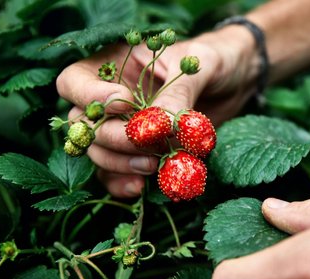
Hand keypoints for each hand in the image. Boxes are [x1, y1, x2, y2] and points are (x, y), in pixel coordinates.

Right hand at [56, 26, 257, 196]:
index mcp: (113, 64)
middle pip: (83, 125)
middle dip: (113, 138)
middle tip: (147, 145)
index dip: (91, 97)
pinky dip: (122, 183)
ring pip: (96, 153)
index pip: (74, 82)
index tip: (126, 103)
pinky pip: (115, 173)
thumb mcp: (199, 65)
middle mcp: (109, 97)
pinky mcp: (138, 152)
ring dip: (119, 163)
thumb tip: (160, 126)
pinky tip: (141, 187)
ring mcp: (122, 127)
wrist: (236, 81)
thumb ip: (178, 92)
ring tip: (152, 165)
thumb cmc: (215, 60)